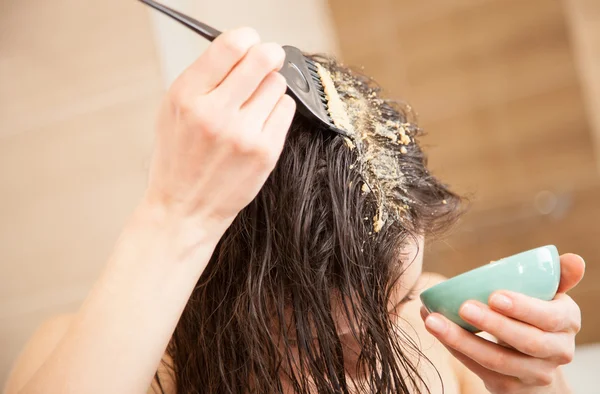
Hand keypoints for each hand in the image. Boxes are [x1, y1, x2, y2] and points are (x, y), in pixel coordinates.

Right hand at [144, 27, 294, 235]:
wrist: (184, 210)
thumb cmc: (177, 161)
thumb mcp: (171, 113)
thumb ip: (202, 79)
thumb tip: (238, 49)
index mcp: (187, 97)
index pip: (229, 46)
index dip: (246, 37)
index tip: (250, 41)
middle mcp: (215, 113)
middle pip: (262, 59)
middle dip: (268, 55)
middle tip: (267, 59)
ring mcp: (243, 134)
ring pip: (277, 84)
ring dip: (270, 88)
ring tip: (254, 105)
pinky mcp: (265, 152)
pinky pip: (286, 110)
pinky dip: (277, 111)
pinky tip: (261, 123)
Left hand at [421, 253, 584, 393]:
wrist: (533, 359)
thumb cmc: (534, 314)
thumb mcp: (547, 294)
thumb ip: (557, 275)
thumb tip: (574, 259)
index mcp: (567, 322)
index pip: (549, 317)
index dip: (523, 308)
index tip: (494, 295)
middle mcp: (557, 352)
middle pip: (526, 341)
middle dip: (492, 324)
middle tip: (463, 306)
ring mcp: (533, 373)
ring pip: (497, 360)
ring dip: (462, 340)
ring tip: (434, 320)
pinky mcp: (508, 386)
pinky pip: (479, 368)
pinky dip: (454, 347)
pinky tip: (435, 328)